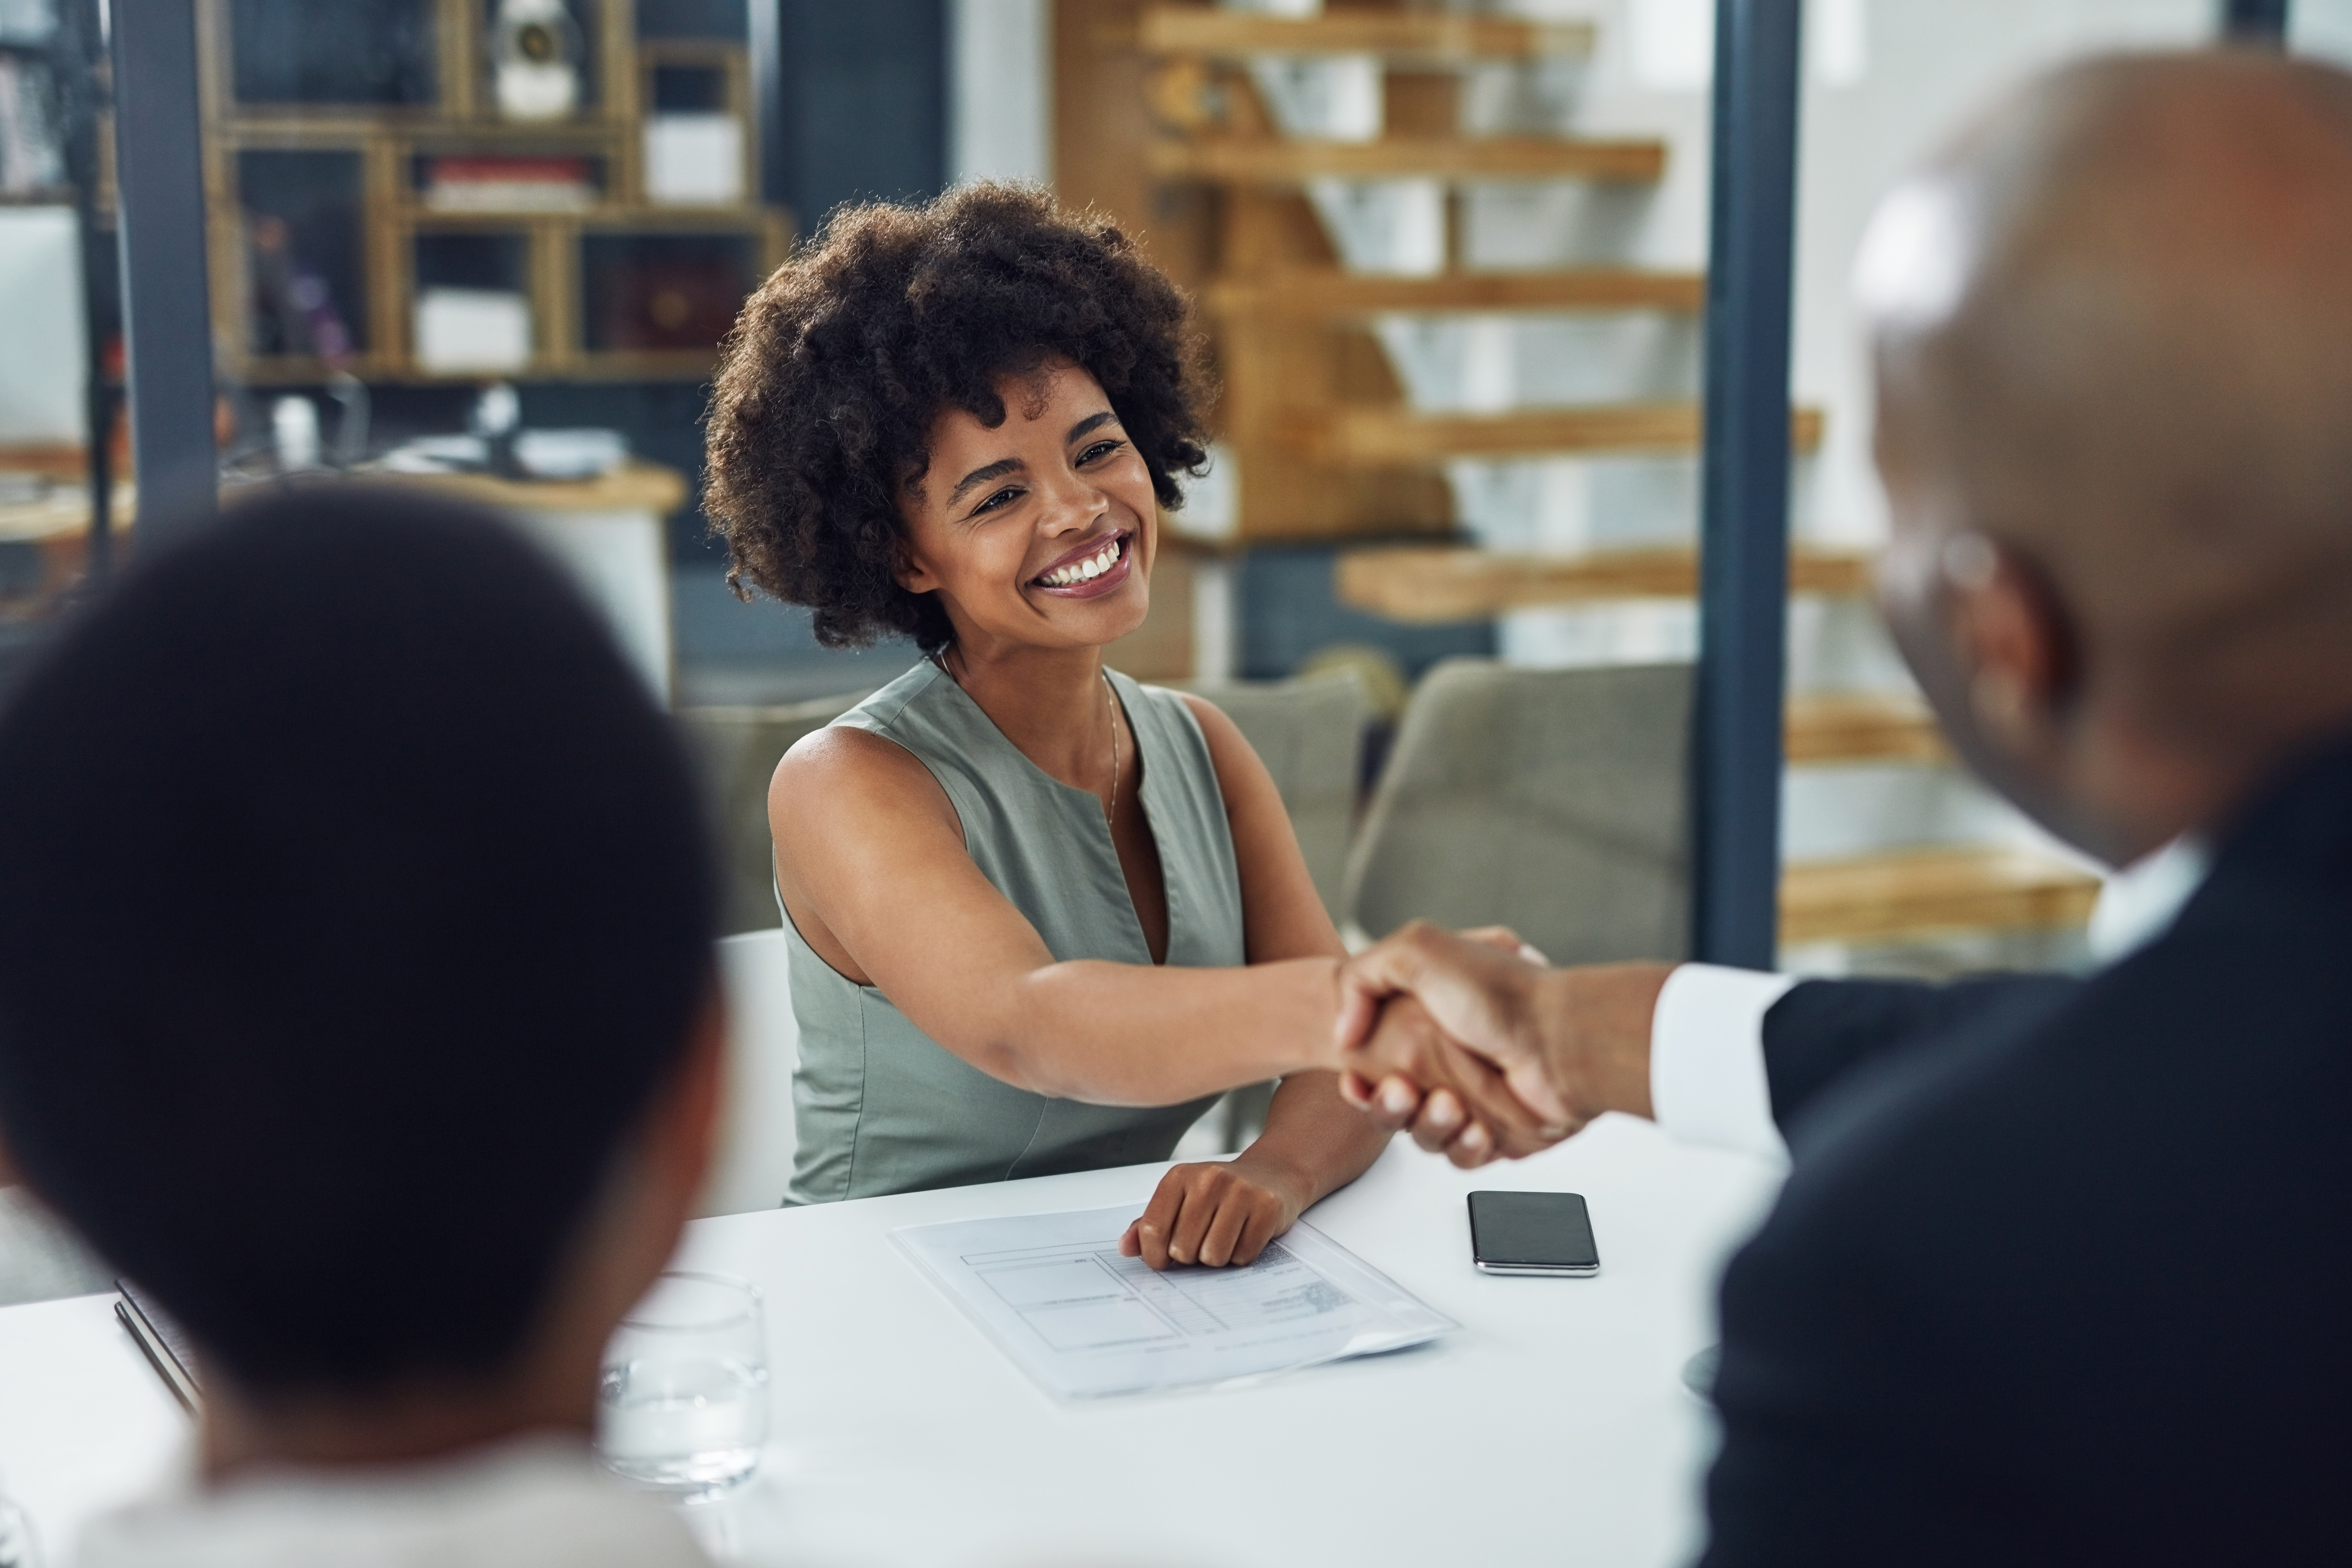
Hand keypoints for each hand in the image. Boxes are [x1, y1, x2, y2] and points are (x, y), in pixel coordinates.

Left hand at [1119, 1151, 1310, 1268]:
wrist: (1272, 1174)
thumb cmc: (1220, 1194)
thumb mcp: (1181, 1201)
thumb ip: (1150, 1225)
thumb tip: (1125, 1248)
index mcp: (1179, 1177)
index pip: (1153, 1229)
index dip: (1155, 1256)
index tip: (1164, 1260)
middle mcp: (1208, 1179)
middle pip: (1183, 1249)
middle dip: (1192, 1256)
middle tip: (1204, 1240)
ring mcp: (1239, 1191)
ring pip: (1213, 1256)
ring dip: (1217, 1258)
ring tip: (1224, 1238)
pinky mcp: (1266, 1206)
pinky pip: (1243, 1256)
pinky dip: (1242, 1255)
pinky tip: (1245, 1235)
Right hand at [1342, 993, 1568, 1167]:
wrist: (1565, 1042)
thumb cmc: (1502, 995)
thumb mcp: (1417, 951)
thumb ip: (1360, 978)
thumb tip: (1345, 1033)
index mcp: (1425, 1021)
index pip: (1372, 1060)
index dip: (1358, 1077)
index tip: (1357, 1080)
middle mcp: (1447, 1060)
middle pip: (1392, 1102)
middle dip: (1389, 1104)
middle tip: (1404, 1091)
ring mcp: (1472, 1098)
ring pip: (1423, 1133)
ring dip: (1427, 1124)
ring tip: (1450, 1105)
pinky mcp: (1495, 1133)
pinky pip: (1461, 1155)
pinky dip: (1464, 1145)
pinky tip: (1476, 1126)